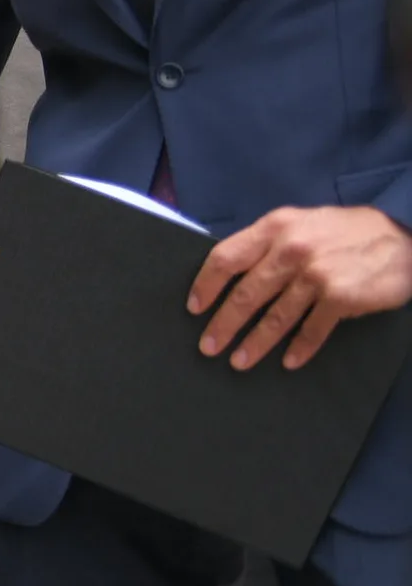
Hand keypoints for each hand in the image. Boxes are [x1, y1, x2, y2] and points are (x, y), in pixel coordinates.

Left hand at [191, 205, 411, 370]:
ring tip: (238, 362)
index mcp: (275, 227)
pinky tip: (288, 362)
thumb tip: (232, 273)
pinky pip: (312, 330)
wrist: (404, 235)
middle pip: (246, 294)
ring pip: (275, 316)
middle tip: (208, 347)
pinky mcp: (341, 296)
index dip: (206, 285)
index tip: (194, 308)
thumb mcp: (302, 223)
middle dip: (223, 324)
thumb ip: (269, 243)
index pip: (226, 257)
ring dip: (254, 344)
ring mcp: (316, 274)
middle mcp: (292, 249)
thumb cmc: (346, 232)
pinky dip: (299, 349)